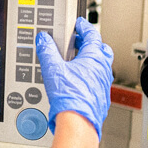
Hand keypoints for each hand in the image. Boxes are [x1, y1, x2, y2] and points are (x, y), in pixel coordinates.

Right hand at [36, 17, 113, 137]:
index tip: (80, 24)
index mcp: (95, 58)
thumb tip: (44, 40)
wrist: (78, 123)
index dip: (85, 27)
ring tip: (76, 62)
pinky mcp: (101, 98)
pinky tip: (78, 82)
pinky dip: (90, 77)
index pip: (93, 35)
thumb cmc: (71, 97)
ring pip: (101, 67)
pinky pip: (98, 82)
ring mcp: (104, 85)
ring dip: (90, 61)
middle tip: (79, 42)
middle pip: (101, 50)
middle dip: (90, 44)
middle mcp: (103, 70)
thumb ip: (47, 51)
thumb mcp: (53, 69)